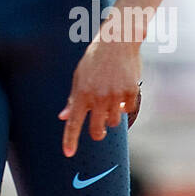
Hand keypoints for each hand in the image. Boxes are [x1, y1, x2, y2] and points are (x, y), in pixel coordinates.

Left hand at [59, 32, 141, 156]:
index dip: (70, 140)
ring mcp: (115, 96)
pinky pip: (128, 110)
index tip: (68, 153)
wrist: (117, 41)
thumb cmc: (95, 59)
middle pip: (97, 130)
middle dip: (98, 133)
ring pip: (113, 122)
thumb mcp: (79, 76)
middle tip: (99, 129)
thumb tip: (63, 117)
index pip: (74, 123)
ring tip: (110, 99)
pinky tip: (122, 91)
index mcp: (81, 93)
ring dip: (111, 116)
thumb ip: (73, 100)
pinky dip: (125, 106)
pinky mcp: (130, 93)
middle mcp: (97, 97)